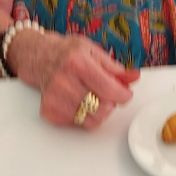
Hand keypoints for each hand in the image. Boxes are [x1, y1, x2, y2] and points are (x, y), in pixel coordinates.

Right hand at [14, 31, 139, 129]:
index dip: (123, 95)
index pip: (108, 89)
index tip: (126, 93)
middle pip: (101, 107)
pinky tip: (79, 101)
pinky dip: (84, 116)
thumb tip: (134, 77)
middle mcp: (64, 81)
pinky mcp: (49, 111)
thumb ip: (115, 67)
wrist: (41, 58)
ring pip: (91, 119)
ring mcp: (55, 98)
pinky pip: (78, 123)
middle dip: (111, 102)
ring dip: (99, 111)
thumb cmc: (69, 52)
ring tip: (94, 97)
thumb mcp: (94, 51)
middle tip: (108, 92)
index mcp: (78, 63)